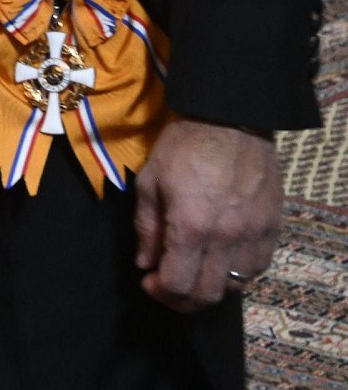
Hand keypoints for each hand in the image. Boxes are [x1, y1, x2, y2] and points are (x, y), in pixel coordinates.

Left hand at [134, 118, 280, 309]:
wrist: (230, 116)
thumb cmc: (183, 143)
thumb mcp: (151, 179)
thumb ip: (146, 226)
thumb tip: (144, 262)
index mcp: (191, 226)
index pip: (177, 284)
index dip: (159, 291)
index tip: (148, 279)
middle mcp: (225, 238)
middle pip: (207, 295)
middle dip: (182, 299)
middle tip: (169, 285)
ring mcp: (253, 235)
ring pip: (235, 287)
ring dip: (211, 287)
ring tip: (196, 270)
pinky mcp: (272, 227)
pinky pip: (258, 268)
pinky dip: (238, 273)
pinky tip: (223, 259)